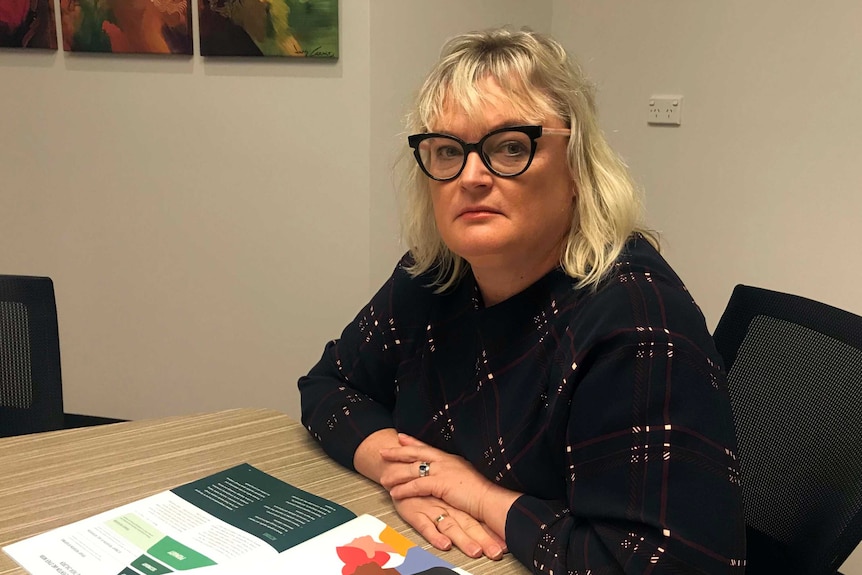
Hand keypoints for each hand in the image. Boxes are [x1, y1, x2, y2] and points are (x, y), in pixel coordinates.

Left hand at [379, 434, 520, 540]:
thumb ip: (456, 473)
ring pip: (412, 470)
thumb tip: (450, 474)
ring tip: (383, 479)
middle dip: (398, 452)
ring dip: (396, 474)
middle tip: (383, 451)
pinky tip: (394, 493)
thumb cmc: (483, 491)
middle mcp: (445, 461)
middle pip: (416, 454)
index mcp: (451, 458)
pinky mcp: (440, 484)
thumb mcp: (468, 475)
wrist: (491, 499)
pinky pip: (416, 485)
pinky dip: (404, 489)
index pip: (428, 447)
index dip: (413, 442)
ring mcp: (442, 471)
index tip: (400, 437)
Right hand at [391, 495, 506, 560]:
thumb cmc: (423, 485)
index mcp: (458, 503)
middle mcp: (448, 507)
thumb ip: (462, 509)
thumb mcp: (446, 494)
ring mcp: (433, 510)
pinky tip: (444, 544)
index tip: (507, 545)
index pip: (479, 520)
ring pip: (451, 527)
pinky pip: (427, 527)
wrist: (398, 468)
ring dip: (464, 540)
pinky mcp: (417, 513)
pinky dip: (436, 536)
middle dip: (485, 539)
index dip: (493, 532)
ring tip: (475, 552)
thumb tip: (486, 519)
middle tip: (497, 552)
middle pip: (470, 525)